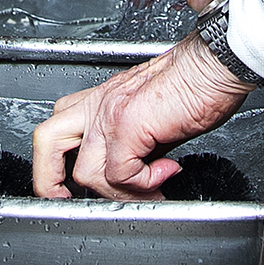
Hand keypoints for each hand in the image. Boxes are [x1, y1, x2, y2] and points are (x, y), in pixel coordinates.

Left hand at [31, 37, 256, 198]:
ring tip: (152, 190)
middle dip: (49, 180)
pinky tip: (166, 172)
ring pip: (86, 173)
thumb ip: (139, 142)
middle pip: (46, 141)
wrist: (217, 64)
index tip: (76, 186)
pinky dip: (143, 185)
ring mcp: (109, 113)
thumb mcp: (156, 114)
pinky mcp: (127, 125)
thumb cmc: (198, 81)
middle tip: (68, 200)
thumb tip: (141, 172)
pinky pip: (120, 174)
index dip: (61, 161)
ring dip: (120, 194)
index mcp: (104, 98)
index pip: (62, 126)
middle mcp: (100, 103)